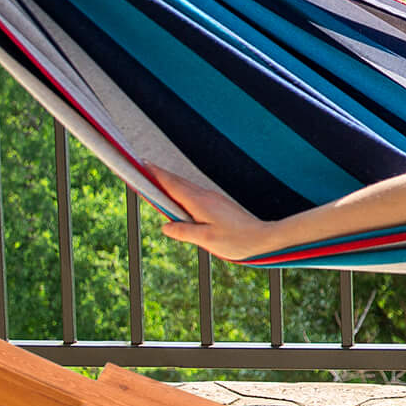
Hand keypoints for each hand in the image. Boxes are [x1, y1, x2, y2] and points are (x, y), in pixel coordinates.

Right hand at [153, 172, 277, 262]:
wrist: (264, 237)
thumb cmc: (237, 240)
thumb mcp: (206, 240)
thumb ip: (184, 231)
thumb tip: (164, 227)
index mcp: (199, 202)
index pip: (172, 185)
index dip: (156, 175)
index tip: (141, 164)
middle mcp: (206, 196)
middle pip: (178, 182)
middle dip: (159, 175)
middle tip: (142, 168)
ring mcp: (213, 198)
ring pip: (186, 187)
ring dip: (170, 182)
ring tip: (154, 180)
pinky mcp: (219, 204)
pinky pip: (194, 193)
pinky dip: (182, 191)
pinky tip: (178, 196)